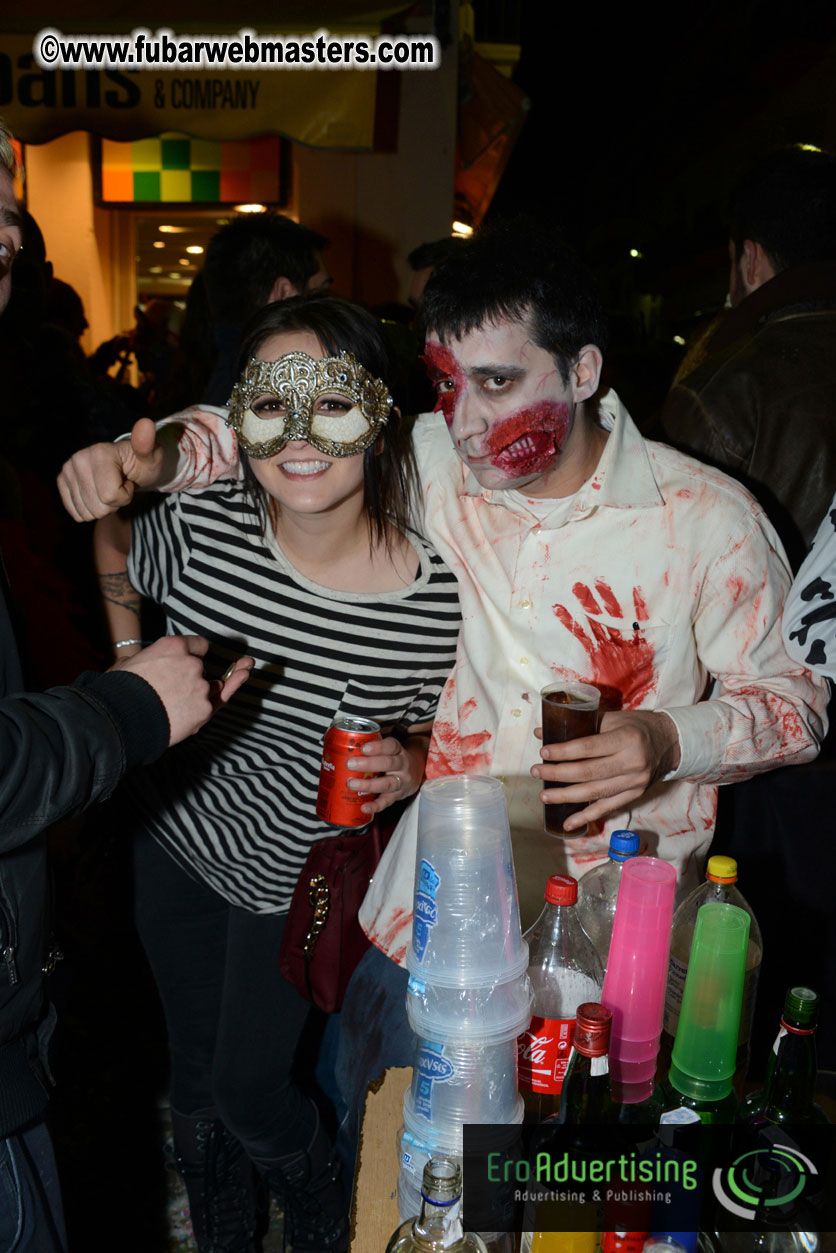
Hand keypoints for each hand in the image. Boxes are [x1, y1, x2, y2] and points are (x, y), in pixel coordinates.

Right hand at [58, 418, 164, 520]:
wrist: (131, 467)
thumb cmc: (143, 464)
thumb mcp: (151, 456)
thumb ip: (147, 444)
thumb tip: (146, 423)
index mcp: (99, 452)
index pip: (110, 496)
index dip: (125, 496)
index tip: (128, 481)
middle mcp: (78, 459)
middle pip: (98, 507)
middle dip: (114, 503)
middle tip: (119, 486)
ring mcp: (68, 470)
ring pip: (88, 513)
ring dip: (103, 507)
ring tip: (110, 488)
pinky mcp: (62, 481)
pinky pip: (76, 513)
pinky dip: (90, 510)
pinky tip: (97, 494)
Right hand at [112, 636, 253, 745]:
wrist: (122, 719)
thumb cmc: (119, 691)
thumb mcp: (126, 664)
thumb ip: (142, 661)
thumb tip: (134, 663)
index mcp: (172, 646)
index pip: (195, 645)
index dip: (190, 654)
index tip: (189, 659)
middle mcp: (191, 663)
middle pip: (199, 667)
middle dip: (190, 676)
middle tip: (173, 688)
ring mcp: (201, 687)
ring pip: (210, 686)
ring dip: (205, 689)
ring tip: (226, 676)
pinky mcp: (205, 710)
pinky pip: (219, 700)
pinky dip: (232, 686)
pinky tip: (246, 672)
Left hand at [346, 734, 425, 816]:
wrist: (416, 773)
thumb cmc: (393, 759)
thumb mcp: (389, 750)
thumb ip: (372, 748)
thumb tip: (342, 747)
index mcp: (398, 751)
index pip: (391, 746)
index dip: (378, 747)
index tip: (363, 748)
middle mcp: (402, 766)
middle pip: (389, 763)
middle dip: (368, 764)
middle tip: (350, 764)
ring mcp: (401, 782)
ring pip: (387, 783)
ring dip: (368, 785)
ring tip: (351, 784)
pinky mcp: (397, 796)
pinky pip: (387, 802)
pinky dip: (375, 806)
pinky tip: (364, 807)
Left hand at [531, 709, 680, 830]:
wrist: (670, 742)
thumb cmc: (637, 726)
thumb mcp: (613, 718)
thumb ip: (580, 724)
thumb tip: (542, 732)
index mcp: (626, 739)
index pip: (589, 747)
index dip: (564, 751)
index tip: (543, 752)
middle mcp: (632, 763)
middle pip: (588, 772)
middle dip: (558, 774)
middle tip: (537, 772)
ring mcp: (635, 782)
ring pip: (595, 793)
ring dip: (566, 797)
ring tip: (545, 796)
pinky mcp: (635, 795)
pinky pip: (607, 808)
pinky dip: (586, 817)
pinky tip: (567, 822)